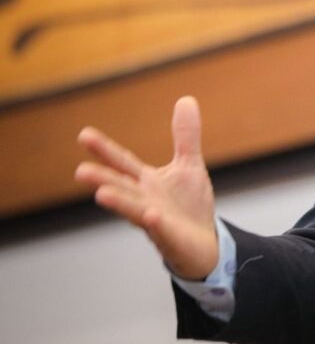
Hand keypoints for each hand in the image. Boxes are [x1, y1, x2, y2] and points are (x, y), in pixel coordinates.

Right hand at [75, 96, 218, 279]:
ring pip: (133, 210)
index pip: (122, 162)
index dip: (104, 149)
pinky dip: (155, 222)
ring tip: (102, 194)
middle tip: (80, 171)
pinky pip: (161, 230)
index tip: (83, 134)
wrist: (205, 244)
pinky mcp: (170, 238)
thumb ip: (185, 135)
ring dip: (119, 202)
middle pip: (121, 187)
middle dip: (102, 179)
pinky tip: (151, 215)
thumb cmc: (189, 206)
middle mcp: (145, 200)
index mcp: (147, 182)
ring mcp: (155, 221)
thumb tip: (186, 99)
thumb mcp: (189, 164)